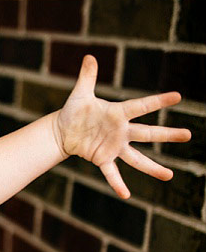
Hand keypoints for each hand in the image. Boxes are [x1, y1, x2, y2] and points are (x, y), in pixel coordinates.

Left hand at [55, 55, 190, 198]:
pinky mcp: (102, 159)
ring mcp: (114, 147)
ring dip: (152, 168)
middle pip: (148, 133)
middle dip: (167, 134)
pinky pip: (112, 173)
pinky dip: (117, 183)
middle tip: (189, 135)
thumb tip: (89, 56)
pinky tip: (126, 195)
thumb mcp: (80, 94)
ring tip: (169, 176)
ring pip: (137, 158)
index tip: (177, 96)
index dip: (158, 101)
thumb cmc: (74, 111)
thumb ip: (87, 77)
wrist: (63, 130)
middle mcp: (121, 131)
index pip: (142, 106)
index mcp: (118, 113)